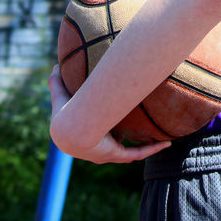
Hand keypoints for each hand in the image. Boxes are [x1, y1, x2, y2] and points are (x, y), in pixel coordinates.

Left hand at [47, 66, 170, 164]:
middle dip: (124, 137)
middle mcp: (96, 146)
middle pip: (114, 142)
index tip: (114, 113)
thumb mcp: (61, 92)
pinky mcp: (115, 155)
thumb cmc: (65, 110)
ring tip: (158, 136)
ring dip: (144, 144)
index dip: (105, 124)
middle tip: (137, 125)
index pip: (97, 130)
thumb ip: (56, 81)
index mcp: (83, 133)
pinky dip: (151, 149)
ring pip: (129, 150)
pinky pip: (137, 153)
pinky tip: (166, 143)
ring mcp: (106, 153)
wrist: (71, 128)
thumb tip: (54, 65)